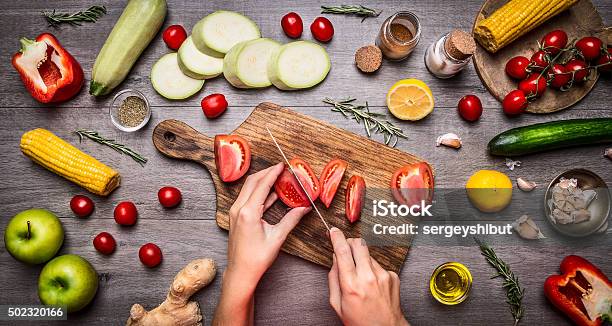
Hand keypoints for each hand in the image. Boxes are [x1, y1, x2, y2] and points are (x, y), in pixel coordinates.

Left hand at [214, 163, 310, 325]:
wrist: (240, 272)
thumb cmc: (257, 258)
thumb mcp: (277, 237)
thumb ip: (291, 219)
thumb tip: (305, 208)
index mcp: (248, 212)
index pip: (262, 185)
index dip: (273, 173)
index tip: (282, 165)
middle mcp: (239, 209)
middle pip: (252, 182)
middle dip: (267, 173)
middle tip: (280, 168)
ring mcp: (235, 213)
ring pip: (248, 189)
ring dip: (262, 181)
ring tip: (277, 178)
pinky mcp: (236, 217)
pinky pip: (247, 198)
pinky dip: (259, 192)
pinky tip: (272, 194)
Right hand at [328, 227, 408, 325]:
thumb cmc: (360, 322)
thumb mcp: (337, 304)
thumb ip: (333, 278)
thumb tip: (335, 259)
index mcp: (351, 285)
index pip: (342, 252)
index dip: (336, 238)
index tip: (333, 231)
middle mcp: (369, 278)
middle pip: (358, 245)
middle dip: (350, 242)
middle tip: (345, 246)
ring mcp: (383, 276)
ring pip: (368, 254)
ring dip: (362, 259)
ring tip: (360, 276)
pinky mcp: (393, 276)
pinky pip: (379, 265)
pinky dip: (373, 269)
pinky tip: (372, 284)